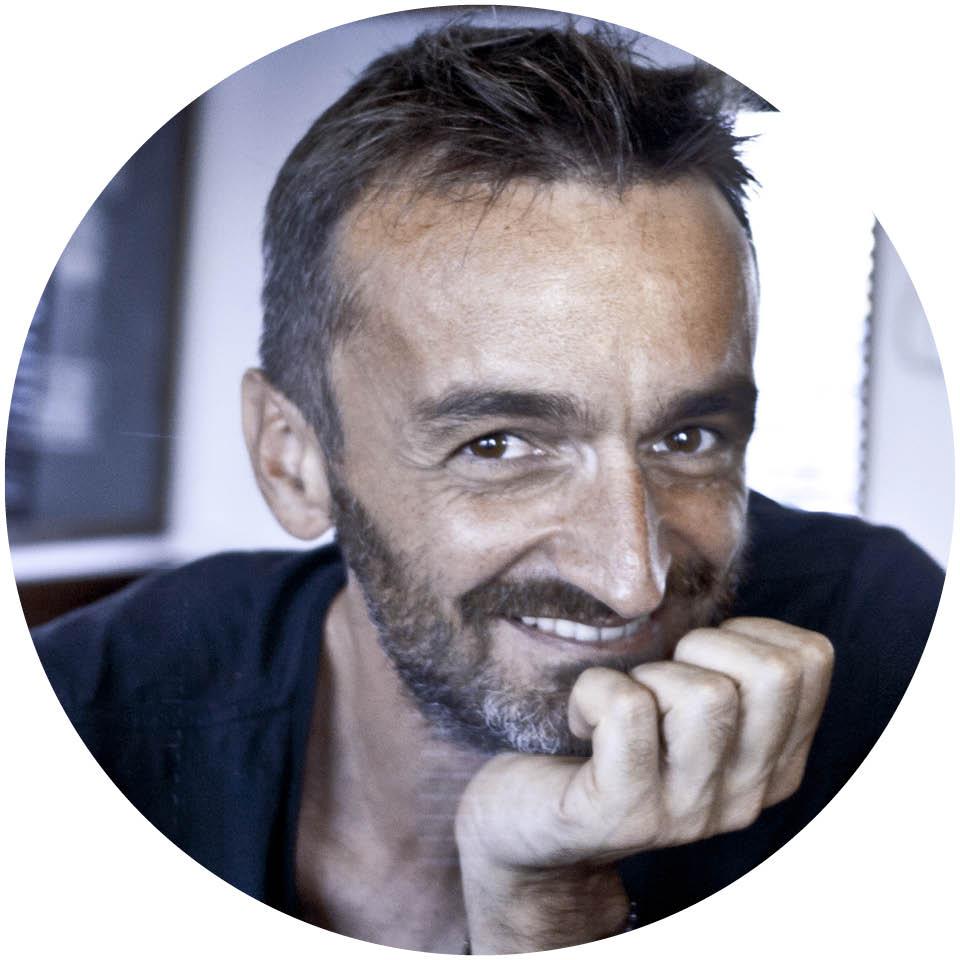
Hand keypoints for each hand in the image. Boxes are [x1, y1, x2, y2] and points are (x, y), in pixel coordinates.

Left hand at [455, 617, 833, 951]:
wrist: (529, 824)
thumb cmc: (608, 736)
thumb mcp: (684, 703)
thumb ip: (722, 663)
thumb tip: (717, 571)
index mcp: (774, 760)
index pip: (811, 659)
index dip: (745, 631)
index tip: (693, 658)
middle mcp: (748, 794)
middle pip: (772, 673)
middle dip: (702, 646)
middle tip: (655, 680)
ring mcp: (689, 814)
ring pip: (705, 694)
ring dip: (648, 676)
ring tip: (618, 707)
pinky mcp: (623, 814)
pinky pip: (627, 709)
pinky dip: (593, 690)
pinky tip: (580, 721)